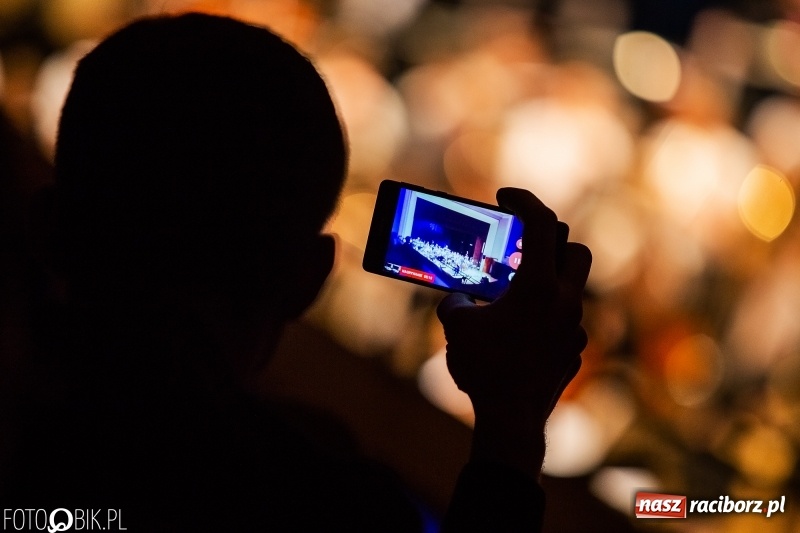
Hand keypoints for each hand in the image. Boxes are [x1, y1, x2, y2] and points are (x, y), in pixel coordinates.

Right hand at [436, 188, 590, 476]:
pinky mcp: (575, 351)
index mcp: (538, 286)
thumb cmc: (484, 369)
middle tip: (524, 249)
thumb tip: (459, 297)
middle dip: (552, 242)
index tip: (505, 196)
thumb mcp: (457, 326)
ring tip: (519, 292)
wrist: (511, 421)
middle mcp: (565, 302)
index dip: (523, 200)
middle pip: (575, 250)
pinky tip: (524, 330)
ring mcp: (576, 328)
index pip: (540, 223)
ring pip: (574, 288)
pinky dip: (549, 315)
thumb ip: (457, 301)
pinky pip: (568, 321)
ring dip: (551, 281)